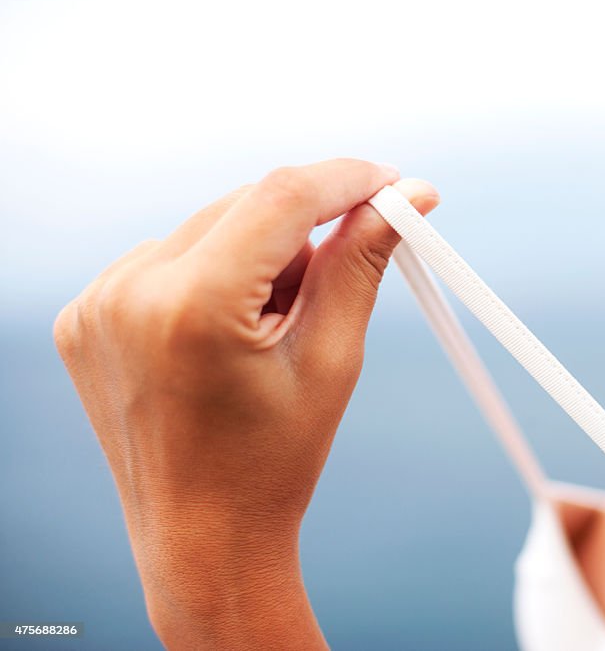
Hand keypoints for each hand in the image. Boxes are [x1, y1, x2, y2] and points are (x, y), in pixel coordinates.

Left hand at [54, 159, 438, 648]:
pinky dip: (215, 273)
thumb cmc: (276, 460)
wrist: (201, 536)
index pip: (282, 196)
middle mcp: (131, 293)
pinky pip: (170, 257)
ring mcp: (97, 302)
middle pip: (246, 205)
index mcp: (195, 309)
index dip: (347, 180)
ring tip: (275, 330)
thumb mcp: (332, 358)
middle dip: (309, 225)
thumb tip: (407, 196)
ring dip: (260, 253)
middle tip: (351, 263)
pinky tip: (231, 332)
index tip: (392, 183)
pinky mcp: (86, 313)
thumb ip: (362, 264)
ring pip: (209, 227)